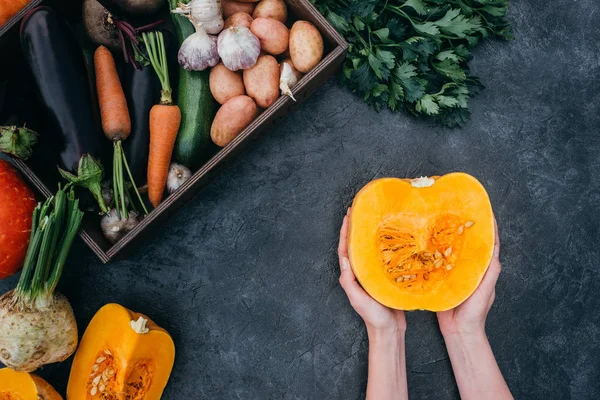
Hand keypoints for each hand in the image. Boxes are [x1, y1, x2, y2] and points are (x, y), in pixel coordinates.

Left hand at [338, 208, 405, 335]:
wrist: (389, 330)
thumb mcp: (358, 298)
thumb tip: (343, 259)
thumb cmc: (373, 316)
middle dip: (355, 228)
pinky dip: (384, 246)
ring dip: (368, 234)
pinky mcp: (385, 277)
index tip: (348, 215)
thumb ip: (349, 280)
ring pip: (368, 250)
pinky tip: (389, 237)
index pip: (346, 249)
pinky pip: (383, 257)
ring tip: (371, 218)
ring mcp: (372, 274)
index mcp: (352, 275)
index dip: (345, 232)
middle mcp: (360, 272)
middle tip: (358, 210)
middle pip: (356, 245)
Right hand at [437, 218, 500, 335]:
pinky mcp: (442, 276)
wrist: (459, 329)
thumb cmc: (475, 312)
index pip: (489, 243)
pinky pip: (439, 260)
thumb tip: (494, 253)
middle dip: (466, 227)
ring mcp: (456, 271)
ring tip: (442, 221)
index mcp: (484, 267)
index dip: (488, 227)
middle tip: (458, 210)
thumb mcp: (486, 290)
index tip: (484, 210)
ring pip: (453, 249)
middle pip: (469, 243)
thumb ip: (489, 272)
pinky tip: (428, 242)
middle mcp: (471, 266)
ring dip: (449, 236)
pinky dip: (435, 251)